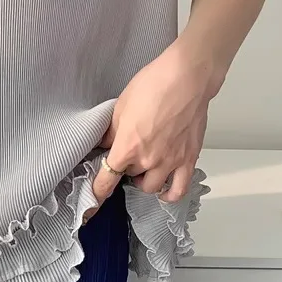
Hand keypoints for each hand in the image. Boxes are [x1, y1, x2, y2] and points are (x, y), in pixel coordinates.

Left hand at [85, 43, 214, 221]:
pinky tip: (164, 189)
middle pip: (130, 177)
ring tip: (144, 168)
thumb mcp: (121, 106)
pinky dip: (170, 194)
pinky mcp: (188, 159)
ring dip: (144, 181)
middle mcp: (148, 160)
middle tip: (127, 157)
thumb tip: (104, 143)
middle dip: (126, 169)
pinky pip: (179, 189)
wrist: (186, 79)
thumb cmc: (155, 85)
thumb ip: (111, 131)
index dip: (97, 193)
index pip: (106, 180)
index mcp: (127, 147)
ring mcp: (170, 162)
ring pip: (151, 187)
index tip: (92, 202)